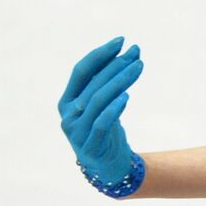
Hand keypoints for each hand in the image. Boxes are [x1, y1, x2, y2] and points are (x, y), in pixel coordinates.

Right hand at [58, 36, 143, 185]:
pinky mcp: (90, 146)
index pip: (81, 71)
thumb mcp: (104, 103)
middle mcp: (68, 114)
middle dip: (115, 65)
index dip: (100, 55)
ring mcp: (77, 132)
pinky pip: (101, 124)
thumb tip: (131, 53)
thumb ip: (109, 82)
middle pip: (93, 84)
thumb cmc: (106, 128)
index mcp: (67, 100)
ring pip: (97, 101)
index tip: (121, 41)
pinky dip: (113, 109)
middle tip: (136, 53)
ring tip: (138, 67)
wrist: (108, 164)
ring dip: (120, 81)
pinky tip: (126, 96)